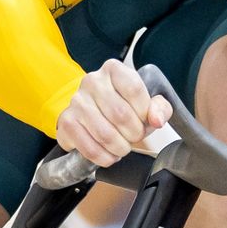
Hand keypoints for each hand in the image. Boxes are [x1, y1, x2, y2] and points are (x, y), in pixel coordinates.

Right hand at [56, 59, 172, 165]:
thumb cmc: (124, 107)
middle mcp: (92, 81)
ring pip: (105, 134)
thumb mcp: (147, 104)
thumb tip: (157, 119)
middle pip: (120, 114)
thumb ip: (160, 108)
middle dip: (134, 134)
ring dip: (120, 148)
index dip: (144, 111)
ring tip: (122, 146)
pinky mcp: (66, 122)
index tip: (145, 119)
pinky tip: (109, 153)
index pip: (134, 88)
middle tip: (134, 136)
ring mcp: (77, 101)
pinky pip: (89, 148)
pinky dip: (104, 157)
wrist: (94, 115)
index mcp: (114, 70)